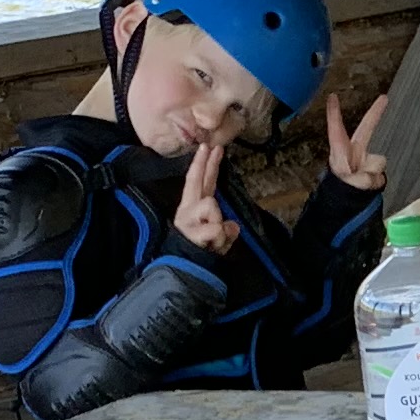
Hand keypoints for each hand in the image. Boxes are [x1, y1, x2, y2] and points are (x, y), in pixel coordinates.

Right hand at [171, 138, 237, 255]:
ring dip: (218, 223)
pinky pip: (215, 228)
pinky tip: (212, 246)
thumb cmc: (202, 255)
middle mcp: (187, 211)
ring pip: (211, 205)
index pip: (201, 184)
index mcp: (193, 209)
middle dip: (204, 164)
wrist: (186, 273)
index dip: (206, 165)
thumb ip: (226, 229)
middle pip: (196, 182)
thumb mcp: (219, 240)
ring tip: (213, 240)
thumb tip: (233, 226)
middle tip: (210, 146)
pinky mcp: (190, 231)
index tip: (212, 148)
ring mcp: (187, 220)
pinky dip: (219, 239)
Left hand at [326, 89, 392, 191]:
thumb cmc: (343, 189)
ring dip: (373, 174)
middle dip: (375, 112)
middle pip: (366, 127)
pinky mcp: (375, 167)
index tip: (332, 97)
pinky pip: (382, 172)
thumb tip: (371, 176)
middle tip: (384, 98)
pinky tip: (369, 183)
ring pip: (379, 161)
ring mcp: (366, 158)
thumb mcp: (349, 185)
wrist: (348, 201)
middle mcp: (354, 151)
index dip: (334, 112)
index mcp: (341, 150)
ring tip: (362, 182)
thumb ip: (362, 180)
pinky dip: (377, 180)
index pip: (336, 129)